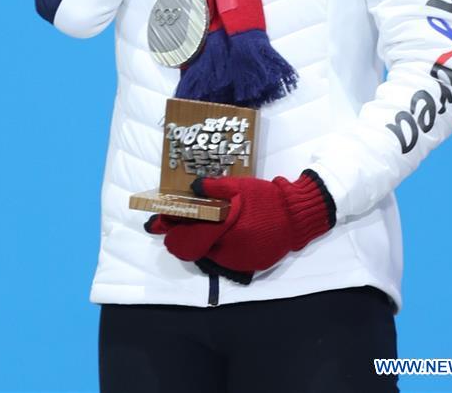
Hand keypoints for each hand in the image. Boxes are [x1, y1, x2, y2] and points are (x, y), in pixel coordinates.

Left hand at [144, 171, 335, 273]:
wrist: (296, 216)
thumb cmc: (265, 198)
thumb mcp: (239, 186)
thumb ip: (213, 188)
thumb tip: (192, 189)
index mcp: (224, 230)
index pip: (187, 238)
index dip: (169, 231)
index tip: (155, 224)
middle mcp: (228, 251)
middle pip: (194, 248)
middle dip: (181, 236)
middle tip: (173, 223)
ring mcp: (238, 261)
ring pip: (208, 255)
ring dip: (199, 242)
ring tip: (195, 226)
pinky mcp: (248, 266)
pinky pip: (224, 259)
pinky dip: (217, 247)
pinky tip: (219, 234)